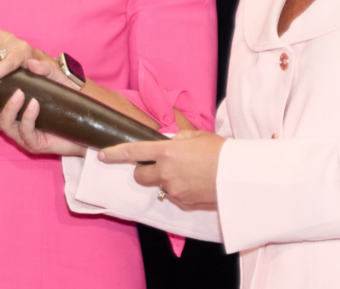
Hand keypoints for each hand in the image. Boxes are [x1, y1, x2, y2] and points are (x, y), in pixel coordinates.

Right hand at [0, 58, 86, 157]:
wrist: (87, 126)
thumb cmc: (68, 103)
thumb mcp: (57, 81)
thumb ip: (45, 70)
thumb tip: (31, 62)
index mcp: (10, 108)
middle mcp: (12, 123)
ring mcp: (22, 135)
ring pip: (4, 125)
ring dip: (9, 108)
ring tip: (20, 93)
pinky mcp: (35, 144)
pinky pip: (25, 131)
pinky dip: (28, 116)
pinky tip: (35, 104)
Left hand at [99, 130, 224, 210]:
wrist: (237, 175)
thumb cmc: (219, 150)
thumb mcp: (196, 136)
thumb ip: (177, 139)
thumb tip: (168, 143)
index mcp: (166, 151)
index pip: (133, 152)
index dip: (115, 153)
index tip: (102, 155)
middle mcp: (165, 172)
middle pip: (140, 176)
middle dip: (143, 171)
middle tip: (158, 166)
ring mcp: (173, 189)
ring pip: (160, 186)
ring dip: (166, 179)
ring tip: (188, 173)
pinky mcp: (183, 202)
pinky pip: (174, 195)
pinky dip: (180, 190)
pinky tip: (195, 183)